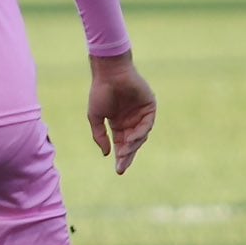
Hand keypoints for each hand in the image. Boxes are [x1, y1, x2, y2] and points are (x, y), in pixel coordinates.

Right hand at [87, 52, 155, 174]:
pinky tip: (131, 139)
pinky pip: (147, 124)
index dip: (120, 157)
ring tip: (124, 152)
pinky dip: (140, 133)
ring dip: (132, 145)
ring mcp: (141, 114)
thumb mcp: (95, 117)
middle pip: (132, 143)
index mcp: (118, 123)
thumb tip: (106, 153)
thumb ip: (100, 135)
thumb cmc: (100, 92)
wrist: (109, 74)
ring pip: (140, 136)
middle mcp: (131, 120)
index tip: (118, 171)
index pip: (121, 144)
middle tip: (121, 167)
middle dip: (127, 156)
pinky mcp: (150, 107)